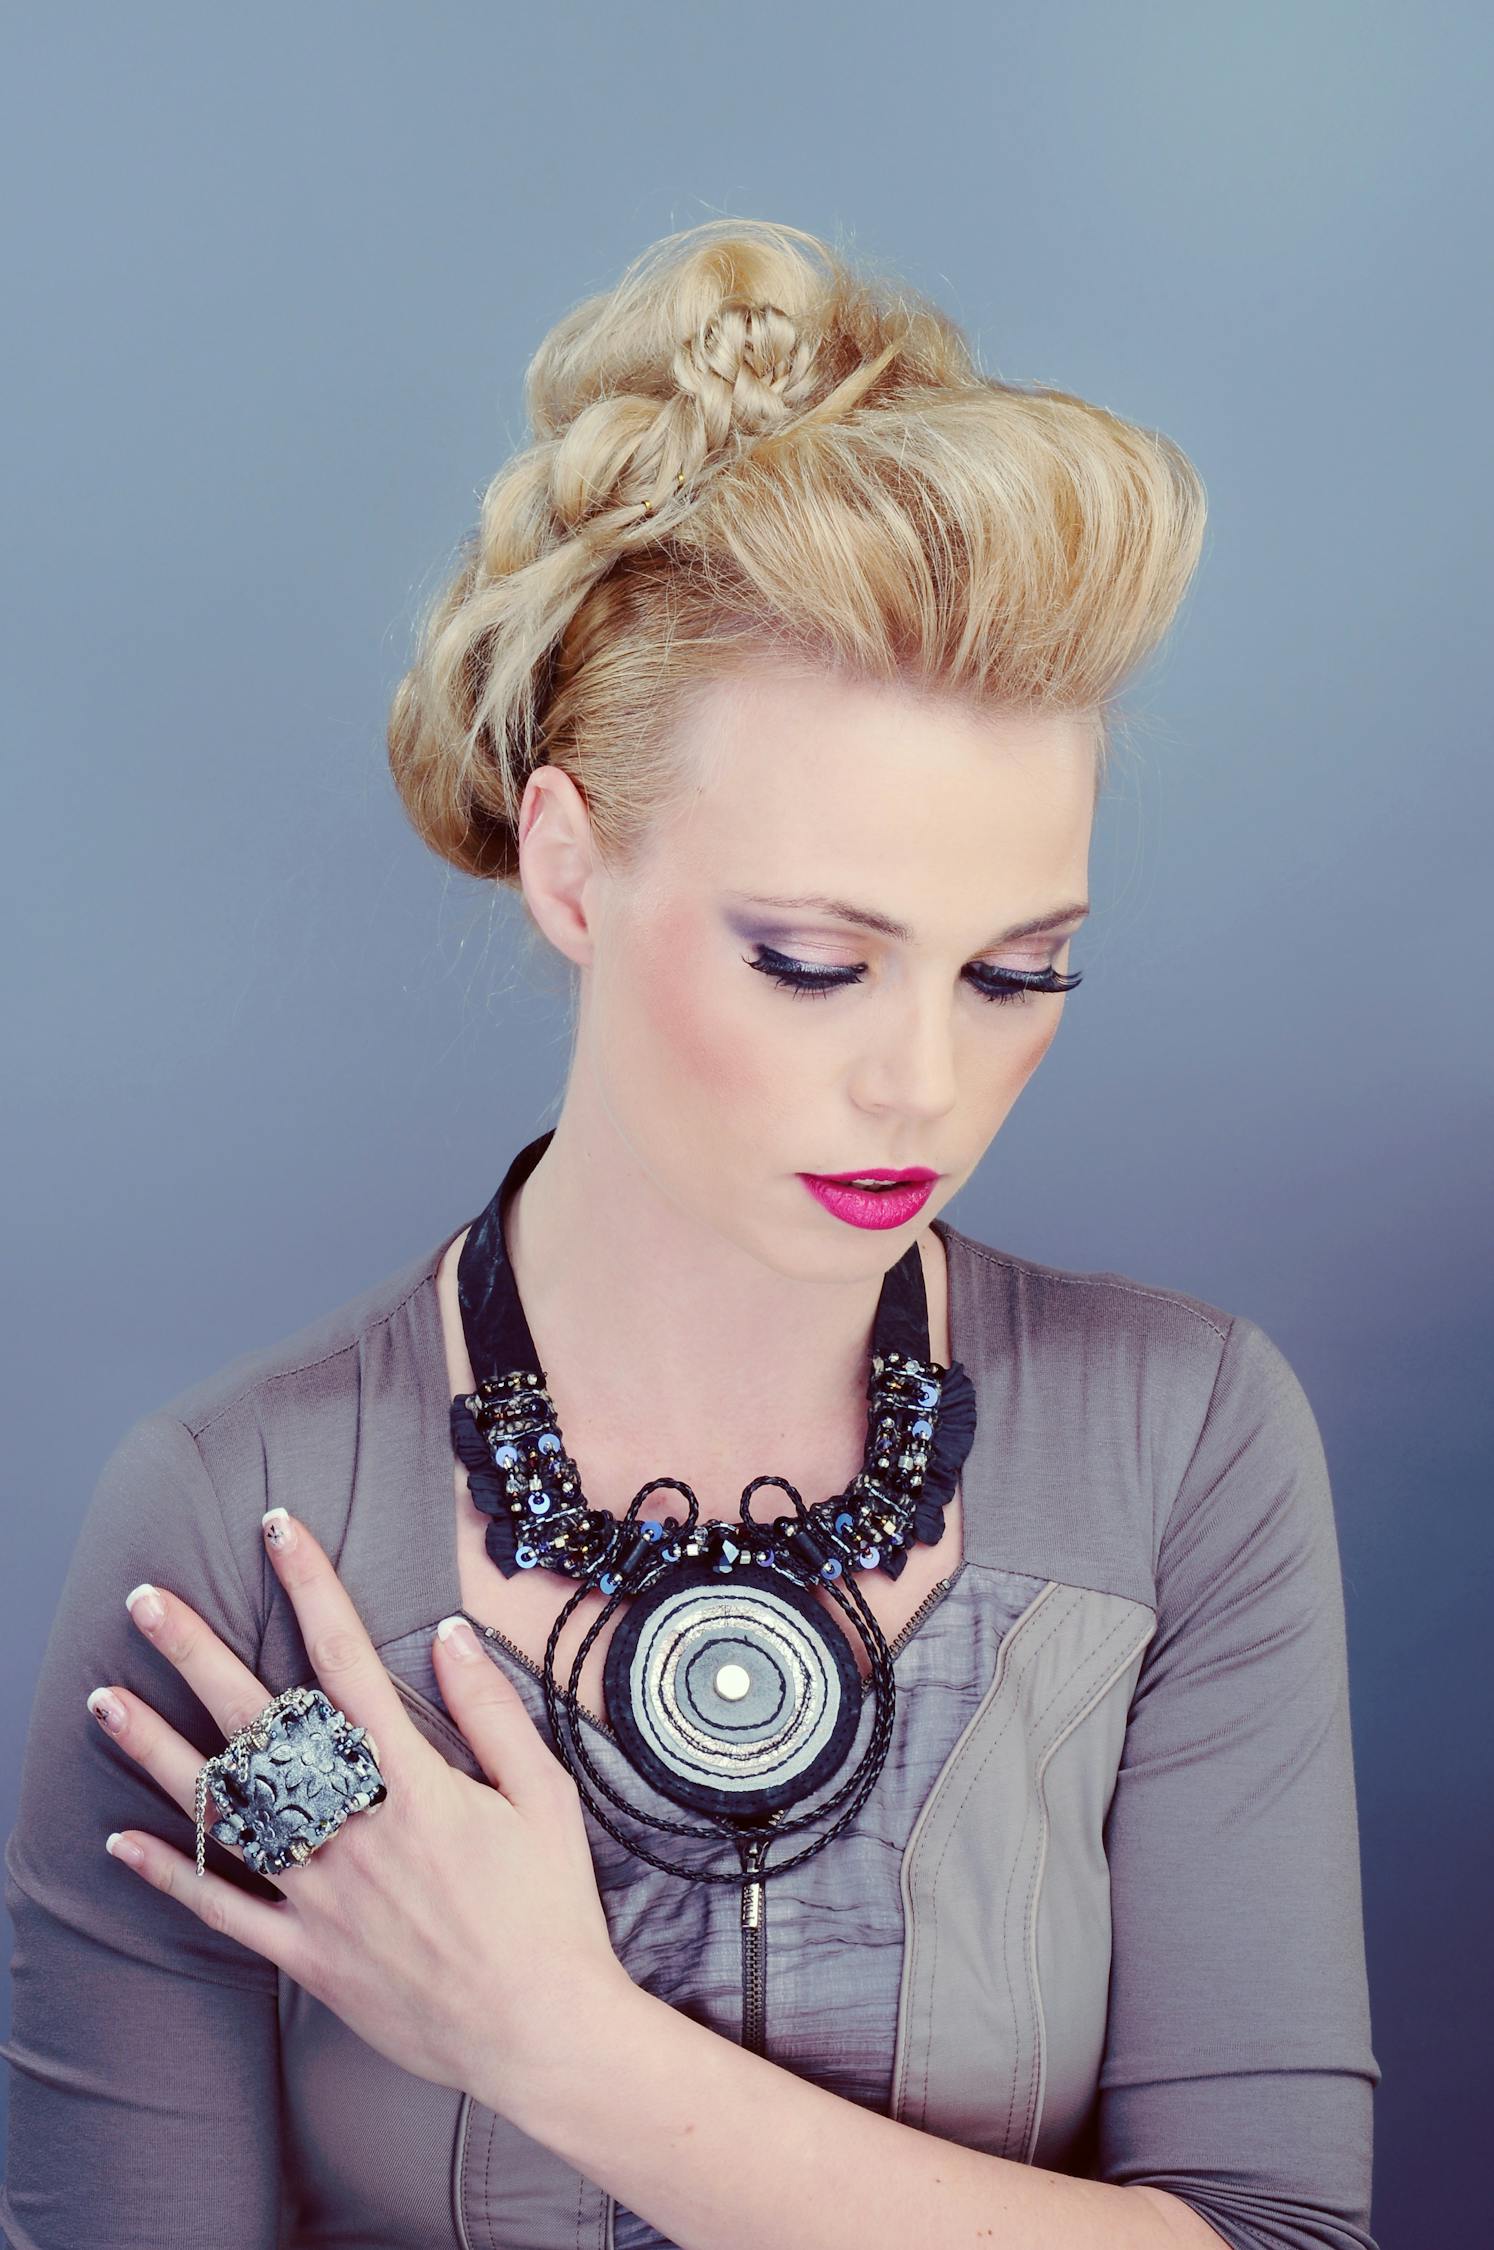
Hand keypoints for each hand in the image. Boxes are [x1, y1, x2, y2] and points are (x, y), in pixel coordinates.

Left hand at [87, 1505, 630, 2115]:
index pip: (348, 1663)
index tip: (280, 1530)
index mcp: (416, 1785)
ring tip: (104, 1699)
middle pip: (261, 1726)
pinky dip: (172, 1876)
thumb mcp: (543, 1797)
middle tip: (147, 1599)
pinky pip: (225, 1911)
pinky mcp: (306, 1955)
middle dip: (197, 1653)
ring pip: (226, 1810)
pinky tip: (122, 1842)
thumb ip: (491, 1714)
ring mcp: (321, 1897)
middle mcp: (355, 1831)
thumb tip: (448, 1636)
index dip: (311, 1587)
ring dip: (158, 1750)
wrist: (539, 2033)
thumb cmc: (551, 1912)